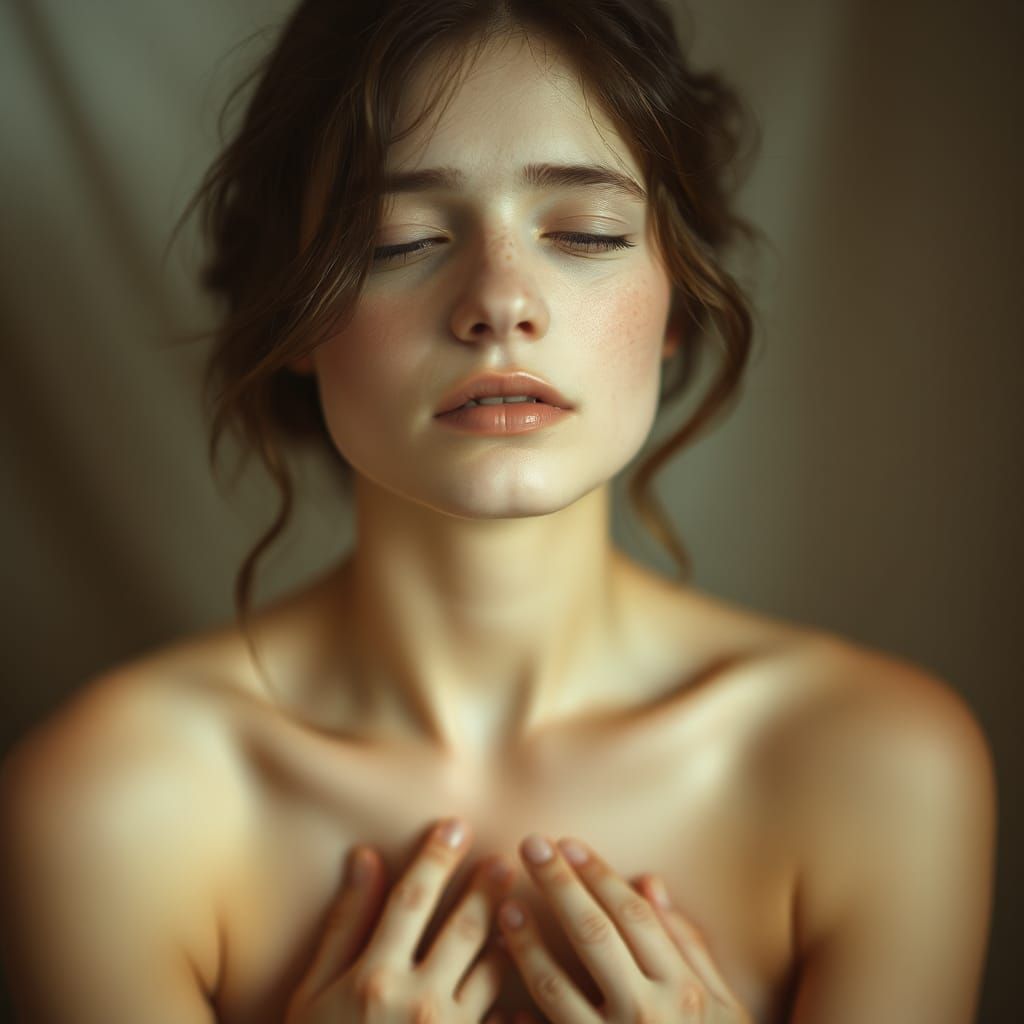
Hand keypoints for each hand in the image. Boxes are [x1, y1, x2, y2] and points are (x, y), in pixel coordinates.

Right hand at [284, 817, 515, 1022]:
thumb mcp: (312, 991)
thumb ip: (344, 924)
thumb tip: (365, 857)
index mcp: (374, 975)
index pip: (412, 899)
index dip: (435, 857)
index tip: (456, 825)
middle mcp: (415, 1002)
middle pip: (463, 928)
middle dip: (488, 887)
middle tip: (511, 857)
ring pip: (492, 972)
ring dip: (510, 936)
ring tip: (525, 906)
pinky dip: (517, 1004)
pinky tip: (531, 987)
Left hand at [496, 835, 752, 1023]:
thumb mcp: (721, 1004)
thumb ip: (687, 943)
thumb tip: (650, 882)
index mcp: (680, 987)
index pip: (632, 914)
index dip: (598, 874)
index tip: (568, 843)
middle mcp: (647, 1013)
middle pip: (593, 932)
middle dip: (558, 884)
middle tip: (530, 844)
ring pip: (555, 985)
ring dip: (525, 942)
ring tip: (504, 906)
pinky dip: (515, 1019)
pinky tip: (497, 995)